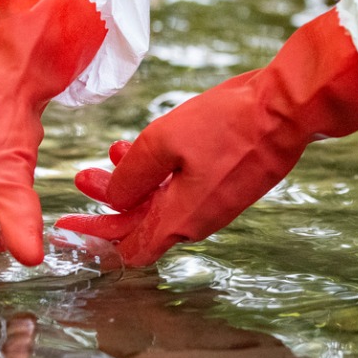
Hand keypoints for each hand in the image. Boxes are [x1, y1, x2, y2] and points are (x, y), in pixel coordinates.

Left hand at [57, 9, 357, 265]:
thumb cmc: (228, 124)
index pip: (129, 249)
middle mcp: (199, 219)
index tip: (69, 225)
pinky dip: (160, 173)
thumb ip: (130, 176)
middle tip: (83, 177)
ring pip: (162, 202)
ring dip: (134, 181)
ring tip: (113, 152)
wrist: (287, 109)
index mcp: (180, 219)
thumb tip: (111, 200)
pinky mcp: (230, 183)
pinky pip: (185, 187)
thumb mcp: (163, 142)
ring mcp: (216, 202)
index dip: (95, 238)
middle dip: (109, 201)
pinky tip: (148, 145)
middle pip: (142, 224)